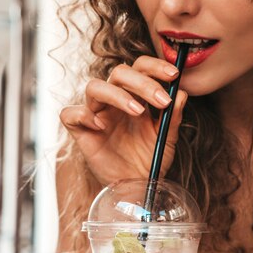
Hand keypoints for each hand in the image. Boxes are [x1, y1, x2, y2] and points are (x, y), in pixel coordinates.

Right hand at [59, 56, 187, 185]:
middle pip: (119, 72)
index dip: (155, 66)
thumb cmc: (150, 158)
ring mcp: (96, 114)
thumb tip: (182, 93)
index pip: (140, 68)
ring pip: (94, 87)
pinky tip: (101, 127)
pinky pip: (70, 114)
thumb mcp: (167, 138)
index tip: (174, 75)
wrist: (138, 186)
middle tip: (162, 100)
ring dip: (118, 95)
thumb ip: (174, 116)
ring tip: (138, 111)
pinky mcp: (81, 131)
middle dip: (142, 82)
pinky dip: (83, 115)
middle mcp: (114, 100)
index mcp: (136, 96)